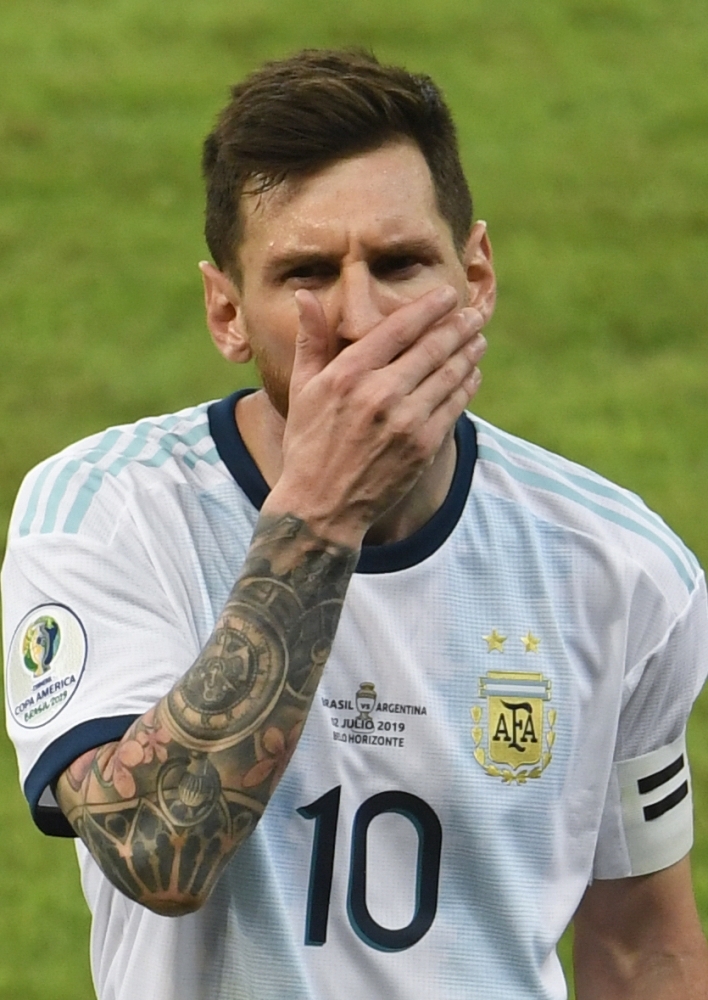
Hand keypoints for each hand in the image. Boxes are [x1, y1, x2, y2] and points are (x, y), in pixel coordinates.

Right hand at [264, 284, 486, 544]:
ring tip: (478, 339)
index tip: (447, 295)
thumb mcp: (301, 390)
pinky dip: (467, 385)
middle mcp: (379, 394)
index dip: (428, 308)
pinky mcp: (424, 446)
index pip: (398, 329)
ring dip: (468, 353)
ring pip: (449, 375)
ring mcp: (405, 421)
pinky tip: (472, 374)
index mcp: (347, 374)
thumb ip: (310, 341)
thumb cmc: (308, 445)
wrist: (322, 507)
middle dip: (458, 326)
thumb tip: (305, 295)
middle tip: (474, 314)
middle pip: (432, 348)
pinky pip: (454, 406)